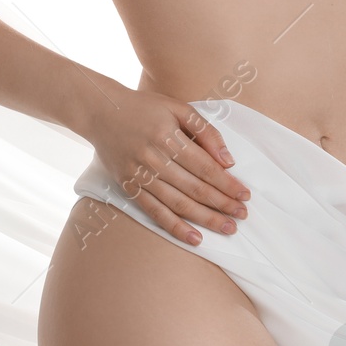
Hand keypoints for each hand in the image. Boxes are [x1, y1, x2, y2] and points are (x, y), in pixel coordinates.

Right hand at [82, 89, 250, 244]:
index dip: (227, 183)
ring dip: (206, 219)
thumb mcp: (178, 107)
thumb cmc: (144, 107)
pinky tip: (195, 238)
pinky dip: (175, 228)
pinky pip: (155, 213)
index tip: (245, 195)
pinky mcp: (129, 188)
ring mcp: (140, 176)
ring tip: (227, 228)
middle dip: (222, 204)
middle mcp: (154, 159)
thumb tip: (228, 161)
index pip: (205, 167)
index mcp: (168, 137)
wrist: (101, 111)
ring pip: (178, 204)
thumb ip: (205, 131)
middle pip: (195, 189)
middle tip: (242, 215)